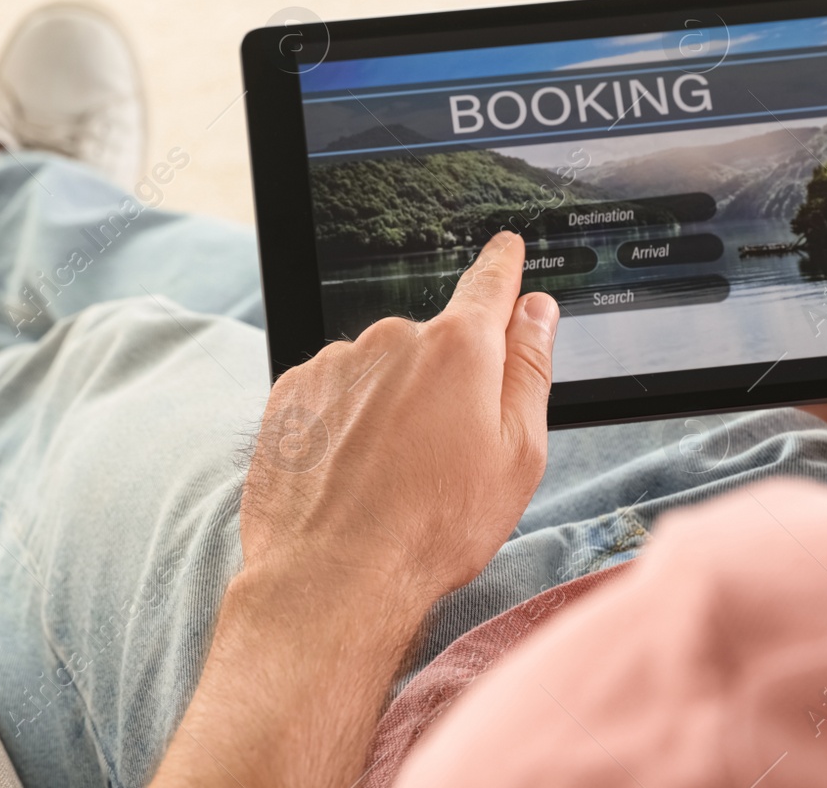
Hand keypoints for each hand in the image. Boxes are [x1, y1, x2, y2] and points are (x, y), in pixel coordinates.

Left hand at [152, 233, 556, 787]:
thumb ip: (529, 370)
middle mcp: (393, 338)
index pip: (490, 282)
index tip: (506, 249)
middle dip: (444, 382)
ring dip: (390, 404)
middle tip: (446, 453)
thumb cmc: (436, 527)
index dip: (504, 265)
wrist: (334, 578)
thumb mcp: (517, 454)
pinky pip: (334, 391)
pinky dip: (346, 421)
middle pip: (434, 343)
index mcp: (458, 348)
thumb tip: (535, 312)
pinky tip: (352, 472)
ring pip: (380, 369)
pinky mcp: (292, 392)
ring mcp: (336, 363)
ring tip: (391, 475)